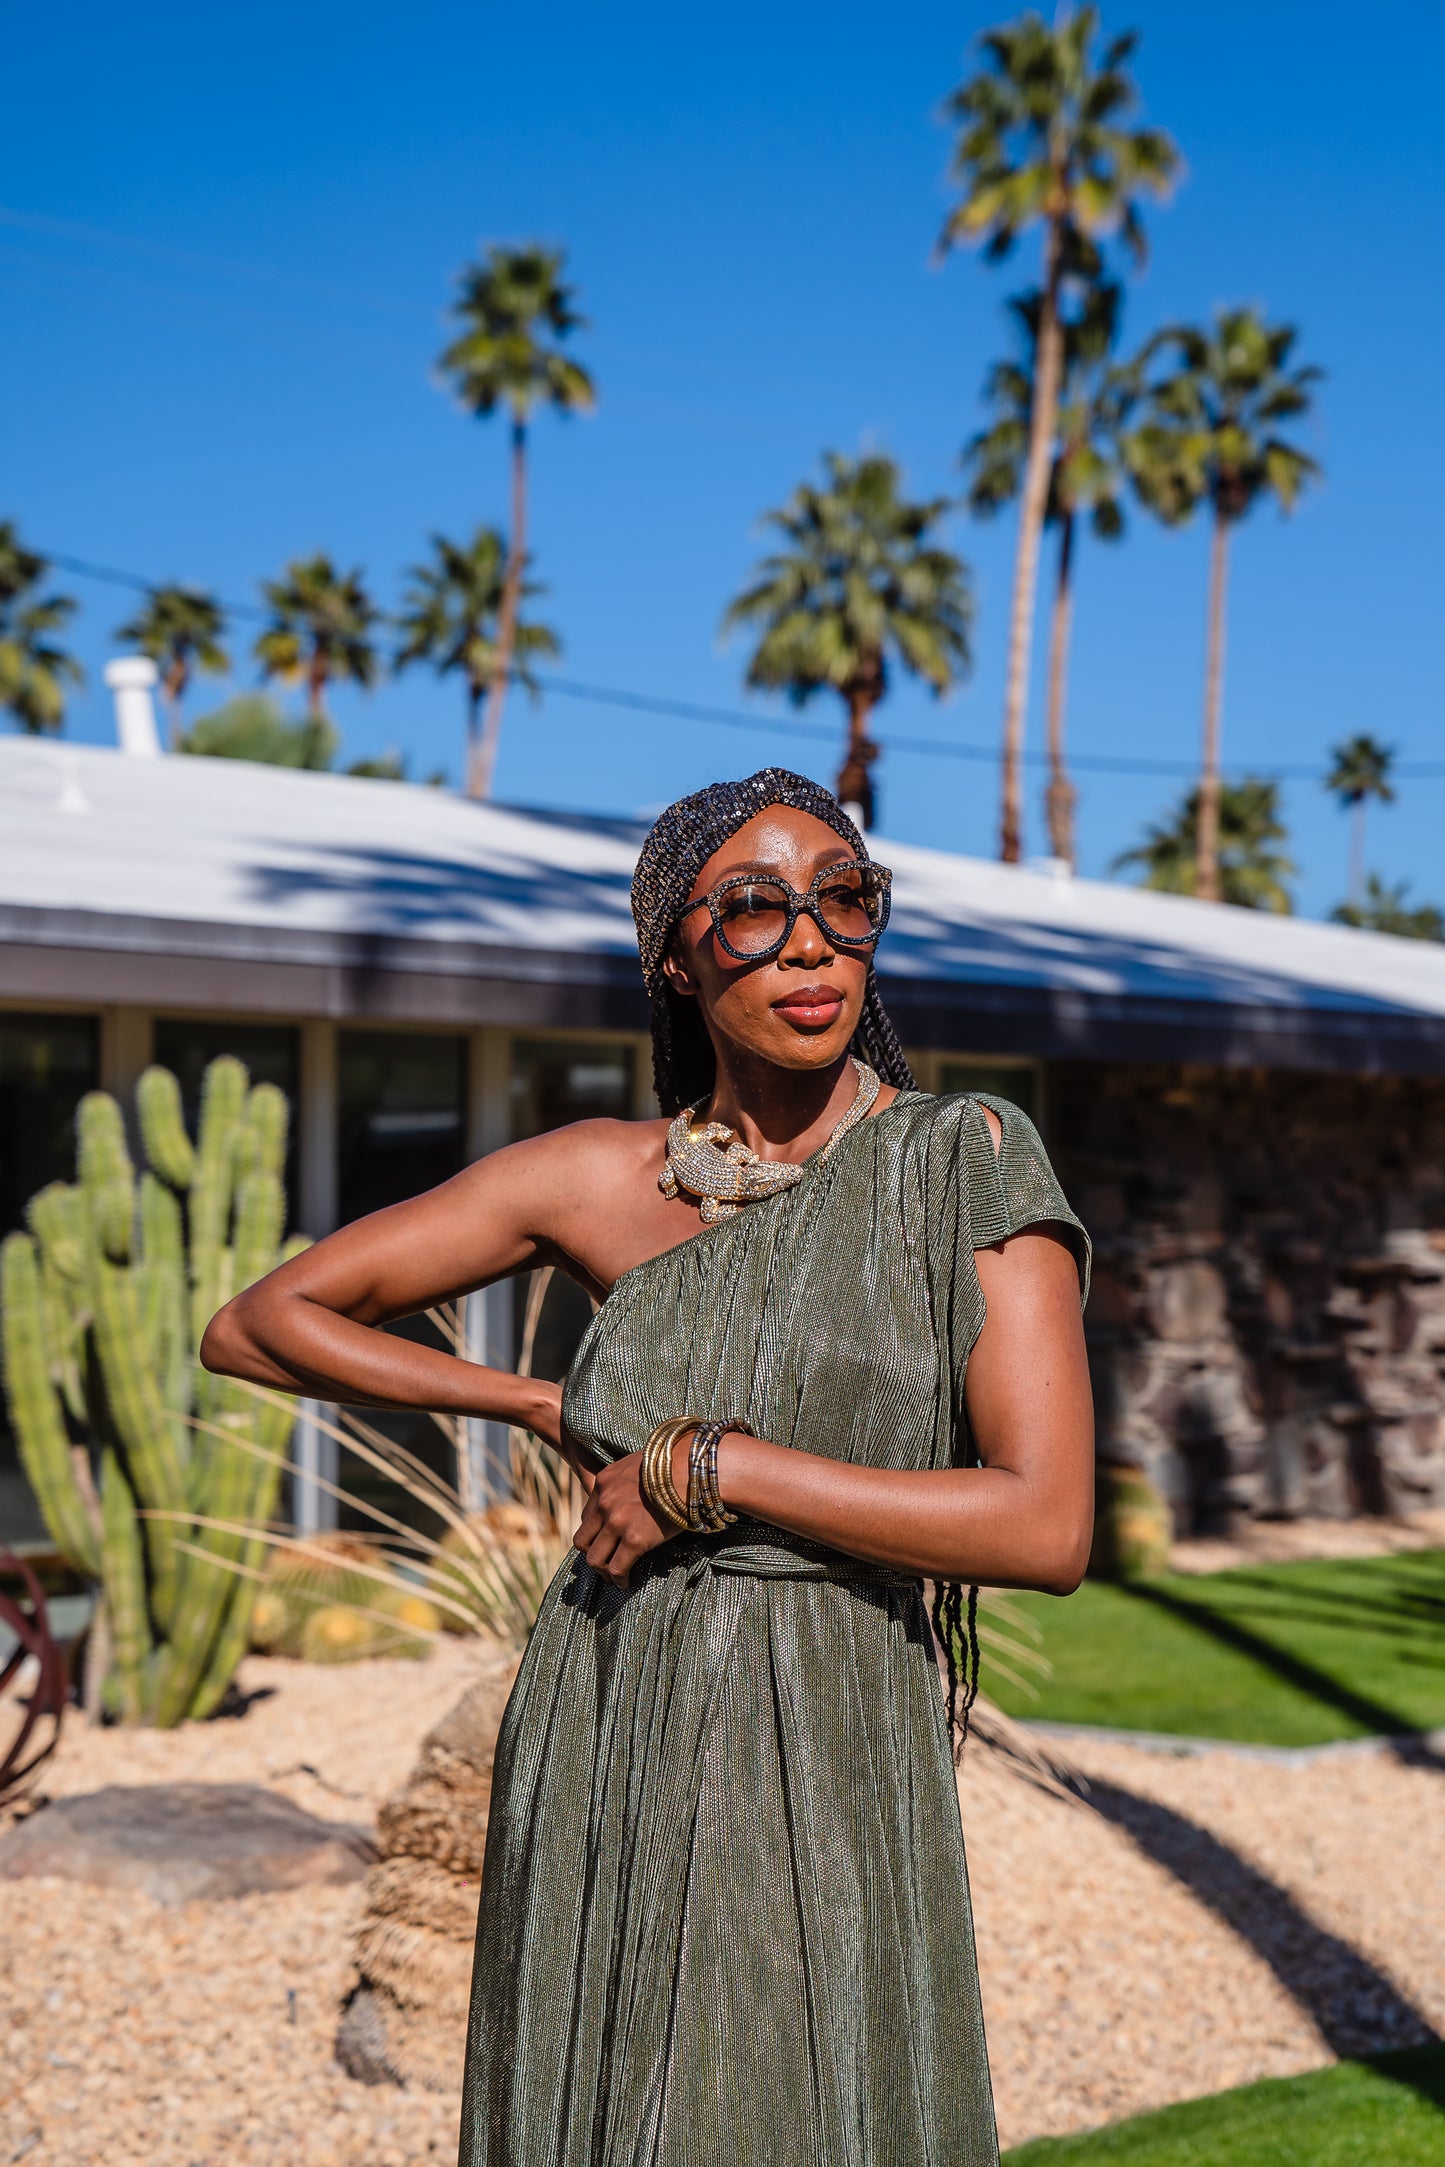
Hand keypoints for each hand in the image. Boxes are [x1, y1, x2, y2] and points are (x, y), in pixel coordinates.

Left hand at [571, 1447, 683, 1586]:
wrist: (693, 1470)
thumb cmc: (675, 1466)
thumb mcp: (640, 1465)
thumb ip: (626, 1481)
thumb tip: (633, 1496)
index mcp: (604, 1482)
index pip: (586, 1516)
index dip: (595, 1532)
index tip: (606, 1541)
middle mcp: (604, 1502)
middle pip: (583, 1540)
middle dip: (593, 1553)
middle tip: (605, 1562)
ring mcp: (617, 1521)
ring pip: (595, 1558)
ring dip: (603, 1571)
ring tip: (614, 1577)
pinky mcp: (635, 1539)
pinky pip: (617, 1568)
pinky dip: (619, 1580)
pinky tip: (626, 1582)